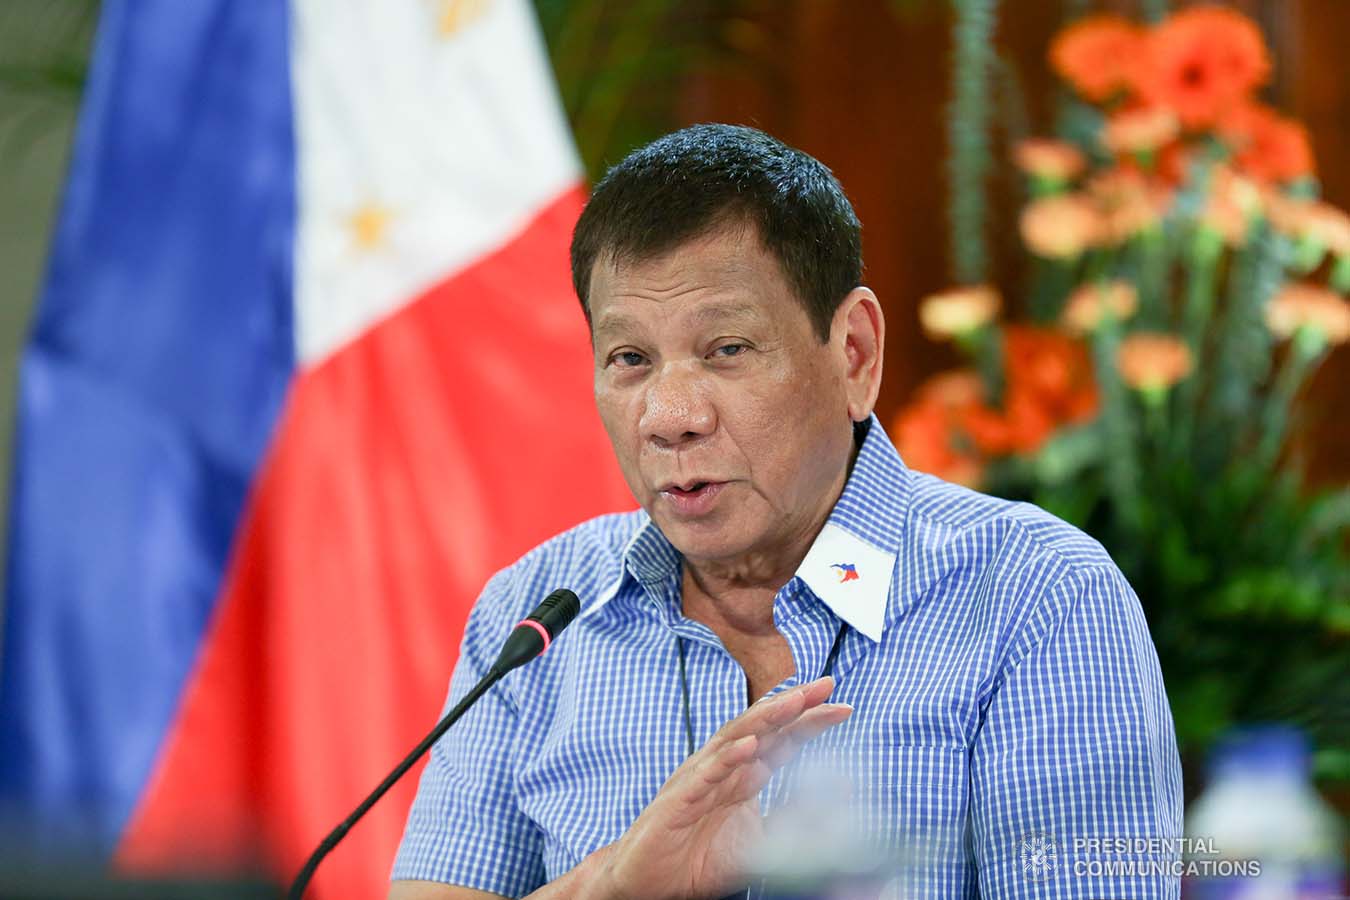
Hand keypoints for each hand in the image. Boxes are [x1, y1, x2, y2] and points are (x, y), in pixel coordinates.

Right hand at [597, 676, 851, 899]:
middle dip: (793, 704)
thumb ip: (791, 819)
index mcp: (741, 775)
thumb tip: (835, 800)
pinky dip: (727, 759)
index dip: (809, 721)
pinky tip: (749, 747)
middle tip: (826, 684)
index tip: (843, 706)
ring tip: (793, 702)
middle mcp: (721, 769)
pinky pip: (704, 776)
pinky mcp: (679, 801)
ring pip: (734, 740)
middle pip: (761, 727)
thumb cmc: (697, 858)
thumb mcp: (758, 842)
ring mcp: (698, 780)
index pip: (781, 740)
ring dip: (764, 719)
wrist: (648, 883)